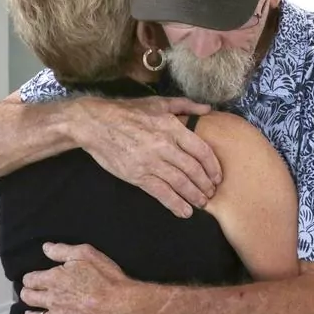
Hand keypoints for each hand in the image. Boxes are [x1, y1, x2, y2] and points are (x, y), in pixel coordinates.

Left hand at [22, 243, 143, 313]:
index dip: (29, 277)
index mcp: (54, 278)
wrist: (120, 305)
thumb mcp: (86, 254)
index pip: (31, 279)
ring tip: (30, 311)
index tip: (31, 277)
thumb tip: (46, 248)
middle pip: (29, 297)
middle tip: (28, 292)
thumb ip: (63, 250)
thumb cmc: (105, 276)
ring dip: (29, 313)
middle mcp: (51, 299)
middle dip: (27, 293)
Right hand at [67, 96, 221, 217]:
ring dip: (194, 196)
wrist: (96, 123)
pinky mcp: (137, 175)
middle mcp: (164, 146)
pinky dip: (175, 204)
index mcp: (172, 127)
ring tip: (202, 204)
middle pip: (193, 170)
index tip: (217, 176)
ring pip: (180, 183)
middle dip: (206, 184)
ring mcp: (150, 162)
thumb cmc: (127, 111)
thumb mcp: (158, 102)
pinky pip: (161, 193)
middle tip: (211, 193)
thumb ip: (185, 105)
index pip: (201, 150)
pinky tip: (184, 211)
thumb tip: (208, 109)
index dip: (213, 166)